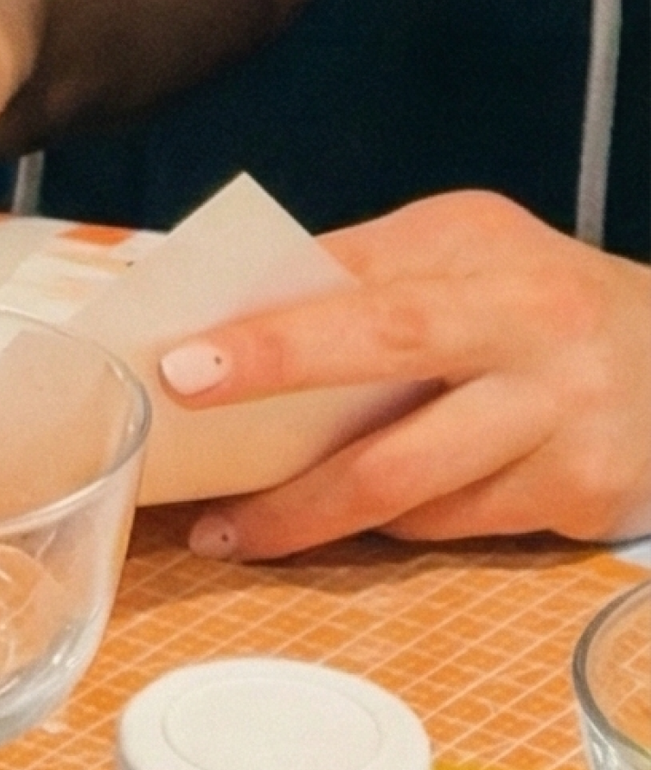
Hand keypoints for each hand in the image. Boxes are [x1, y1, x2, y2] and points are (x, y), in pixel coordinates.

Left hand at [166, 191, 650, 553]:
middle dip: (288, 476)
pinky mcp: (585, 500)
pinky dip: (388, 525)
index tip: (184, 368)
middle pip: (395, 433)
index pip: (364, 306)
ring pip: (413, 500)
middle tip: (197, 500)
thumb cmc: (534, 286)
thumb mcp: (459, 241)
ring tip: (233, 529)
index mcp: (488, 265)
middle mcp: (536, 349)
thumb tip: (230, 306)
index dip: (274, 346)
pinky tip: (340, 520)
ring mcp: (566, 435)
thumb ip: (362, 267)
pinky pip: (455, 525)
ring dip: (312, 522)